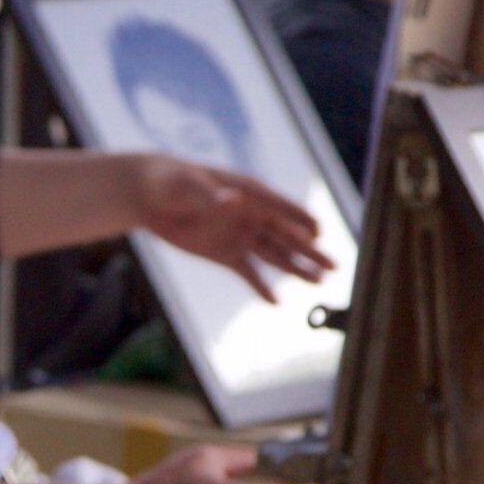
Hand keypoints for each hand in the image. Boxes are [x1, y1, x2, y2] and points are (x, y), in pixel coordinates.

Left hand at [126, 158, 334, 299]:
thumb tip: (235, 201)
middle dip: (310, 251)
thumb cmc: (170, 181)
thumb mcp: (188, 187)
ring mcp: (239, 235)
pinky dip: (261, 286)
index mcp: (248, 193)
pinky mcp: (224, 253)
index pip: (280, 208)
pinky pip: (248, 272)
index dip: (300, 221)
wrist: (149, 195)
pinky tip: (276, 302)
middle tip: (334, 266)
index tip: (319, 234)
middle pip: (286, 236)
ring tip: (319, 283)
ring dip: (295, 269)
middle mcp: (250, 215)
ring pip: (274, 255)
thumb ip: (212, 197)